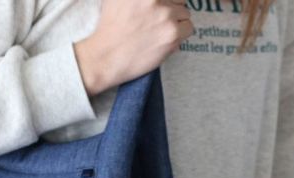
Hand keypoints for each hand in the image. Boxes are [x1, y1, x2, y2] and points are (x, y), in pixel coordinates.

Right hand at [74, 0, 193, 96]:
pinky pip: (188, 28)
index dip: (165, 2)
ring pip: (185, 13)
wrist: (105, 57)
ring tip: (159, 33)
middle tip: (157, 22)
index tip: (160, 10)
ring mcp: (166, 14)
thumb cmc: (108, 28)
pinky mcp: (171, 33)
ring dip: (176, 23)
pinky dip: (180, 35)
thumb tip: (152, 1)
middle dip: (171, 9)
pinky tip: (165, 40)